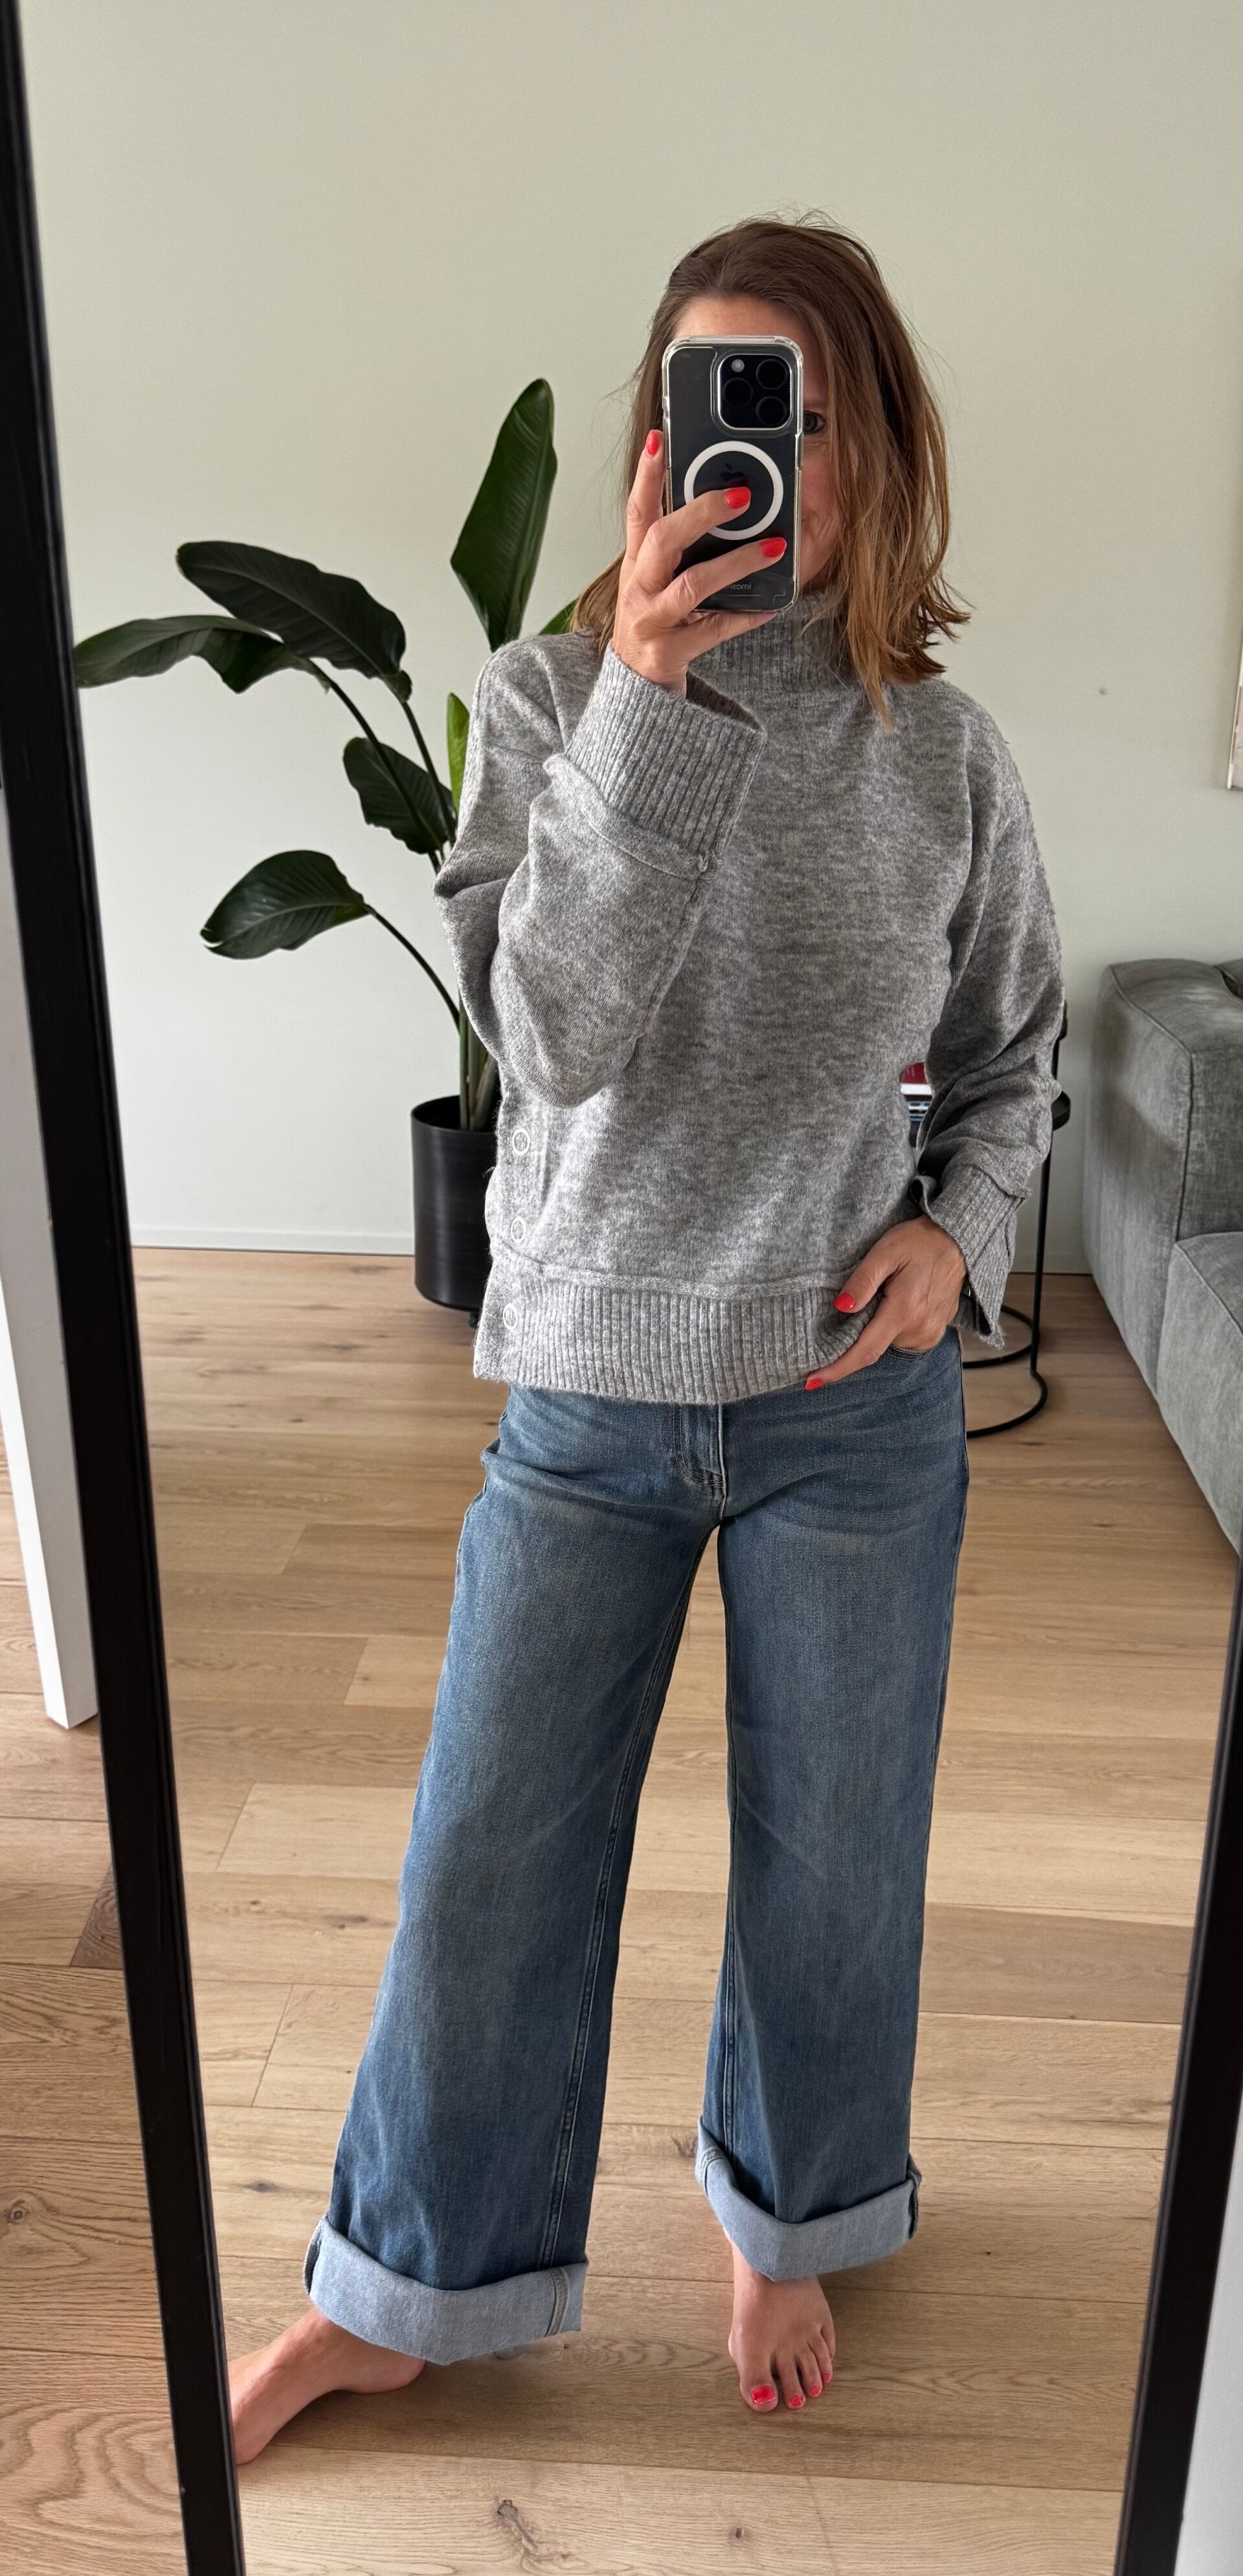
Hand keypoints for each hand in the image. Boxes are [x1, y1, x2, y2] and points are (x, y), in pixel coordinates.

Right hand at [611, 428, 785, 696]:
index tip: (660, 438)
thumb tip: (723, 503)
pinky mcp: (670, 650)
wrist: (636, 687)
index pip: (638, 510)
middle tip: (741, 495)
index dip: (647, 474)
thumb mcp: (656, 580)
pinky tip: (769, 608)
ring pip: (694, 584)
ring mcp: (653, 619)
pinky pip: (714, 629)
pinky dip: (744, 617)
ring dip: (736, 563)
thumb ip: (679, 547)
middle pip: (663, 539)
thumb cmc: (654, 623)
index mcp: (636, 562)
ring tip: (773, 547)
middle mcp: (639, 587)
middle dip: (701, 513)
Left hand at [805, 1217, 966, 1388]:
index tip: (812, 1381)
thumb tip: (840, 1308)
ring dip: (873, 1330)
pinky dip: (889, 1328)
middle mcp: (919, 1329)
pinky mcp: (934, 1333)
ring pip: (886, 1343)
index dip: (837, 1369)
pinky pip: (901, 1339)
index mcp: (904, 1311)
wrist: (957, 1241)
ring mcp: (929, 1334)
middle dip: (852, 1340)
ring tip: (880, 1297)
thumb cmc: (919, 1242)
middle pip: (872, 1348)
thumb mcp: (885, 1252)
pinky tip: (893, 1305)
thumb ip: (862, 1281)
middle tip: (844, 1314)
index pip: (865, 1351)